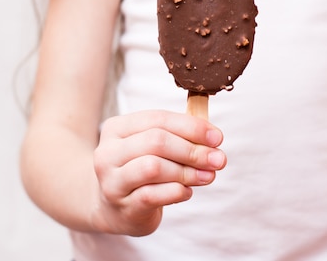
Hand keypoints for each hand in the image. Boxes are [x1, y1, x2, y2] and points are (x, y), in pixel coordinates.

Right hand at [92, 110, 226, 235]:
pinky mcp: (123, 206)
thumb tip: (213, 138)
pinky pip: (153, 195)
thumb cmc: (140, 170)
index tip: (217, 138)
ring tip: (207, 176)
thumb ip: (179, 137)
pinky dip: (177, 191)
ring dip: (187, 171)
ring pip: (153, 167)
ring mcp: (112, 181)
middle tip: (218, 159)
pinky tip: (187, 191)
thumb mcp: (152, 147)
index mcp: (117, 128)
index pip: (158, 119)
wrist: (113, 208)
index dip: (191, 127)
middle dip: (192, 150)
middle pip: (156, 141)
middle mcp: (108, 152)